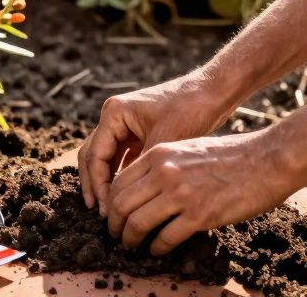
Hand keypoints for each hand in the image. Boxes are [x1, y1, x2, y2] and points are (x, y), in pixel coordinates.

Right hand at [77, 74, 232, 214]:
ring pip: (106, 158)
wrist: (212, 92)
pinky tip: (127, 196)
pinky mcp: (138, 131)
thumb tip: (128, 201)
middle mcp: (114, 117)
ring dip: (107, 182)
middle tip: (100, 214)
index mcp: (114, 113)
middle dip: (95, 185)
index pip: (95, 155)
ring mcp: (125, 124)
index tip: (107, 210)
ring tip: (110, 210)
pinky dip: (122, 176)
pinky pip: (122, 157)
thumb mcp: (164, 142)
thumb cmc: (190, 110)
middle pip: (93, 156)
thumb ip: (142, 169)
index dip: (98, 185)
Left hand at [104, 132, 298, 254]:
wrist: (267, 159)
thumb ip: (164, 164)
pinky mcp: (200, 215)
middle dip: (114, 224)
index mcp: (159, 154)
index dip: (111, 202)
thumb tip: (146, 187)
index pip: (119, 181)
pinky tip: (157, 250)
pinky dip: (157, 248)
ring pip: (138, 222)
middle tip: (116, 234)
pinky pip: (166, 238)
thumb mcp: (187, 149)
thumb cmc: (231, 154)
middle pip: (121, 203)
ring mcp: (181, 194)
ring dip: (130, 239)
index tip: (113, 214)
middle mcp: (164, 172)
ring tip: (131, 245)